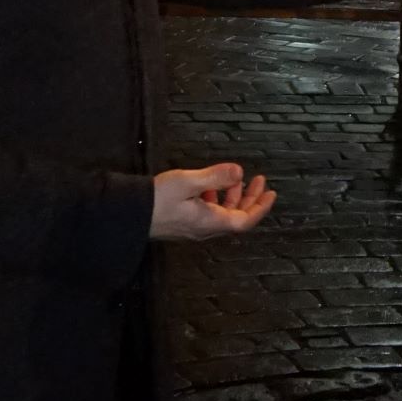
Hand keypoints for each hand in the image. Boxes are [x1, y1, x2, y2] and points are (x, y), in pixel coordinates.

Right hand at [149, 163, 275, 240]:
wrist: (131, 215)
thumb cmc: (159, 199)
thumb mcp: (189, 181)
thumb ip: (215, 176)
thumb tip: (240, 172)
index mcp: (210, 221)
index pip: (245, 221)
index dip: (260, 207)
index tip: (270, 193)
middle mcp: (205, 228)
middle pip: (237, 218)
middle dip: (250, 199)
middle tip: (259, 180)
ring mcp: (195, 227)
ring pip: (223, 214)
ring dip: (233, 197)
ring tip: (235, 178)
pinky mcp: (185, 223)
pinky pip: (209, 213)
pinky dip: (217, 198)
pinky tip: (210, 185)